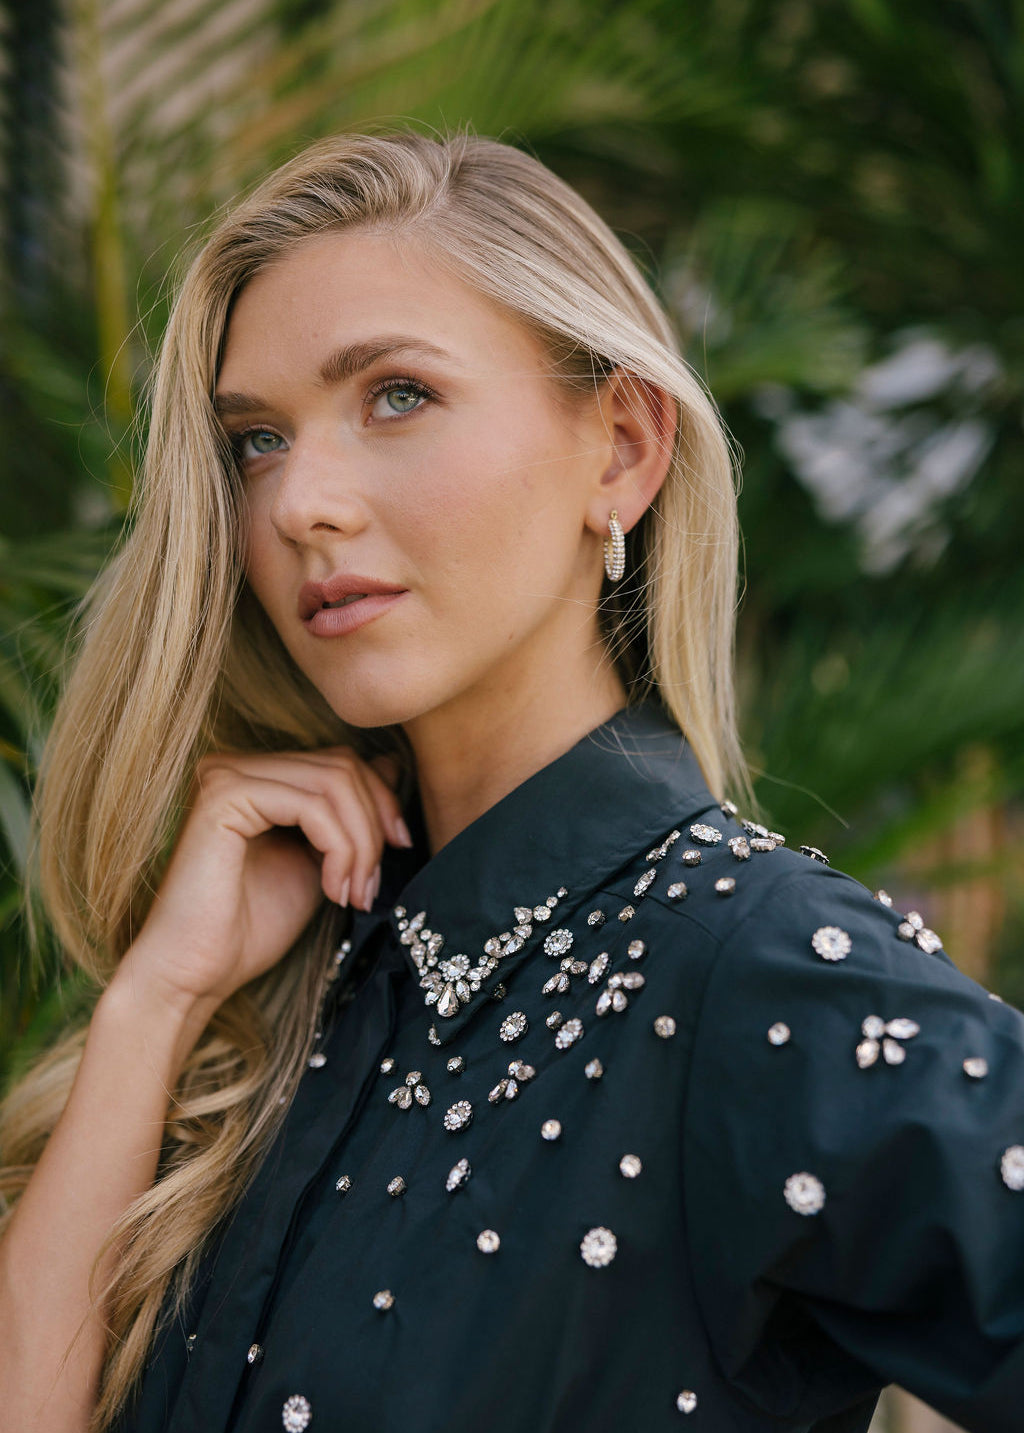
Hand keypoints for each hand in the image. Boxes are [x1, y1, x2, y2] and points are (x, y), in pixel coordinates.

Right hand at [114, 746, 410, 1013]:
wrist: (197, 975)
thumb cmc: (251, 928)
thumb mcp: (319, 862)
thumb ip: (346, 817)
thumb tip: (391, 766)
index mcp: (255, 776)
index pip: (339, 762)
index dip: (381, 802)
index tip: (400, 849)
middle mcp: (235, 766)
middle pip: (341, 766)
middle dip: (374, 825)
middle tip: (372, 885)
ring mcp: (226, 776)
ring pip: (333, 782)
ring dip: (361, 843)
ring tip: (355, 894)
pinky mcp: (224, 797)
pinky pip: (311, 805)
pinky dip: (339, 848)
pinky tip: (333, 890)